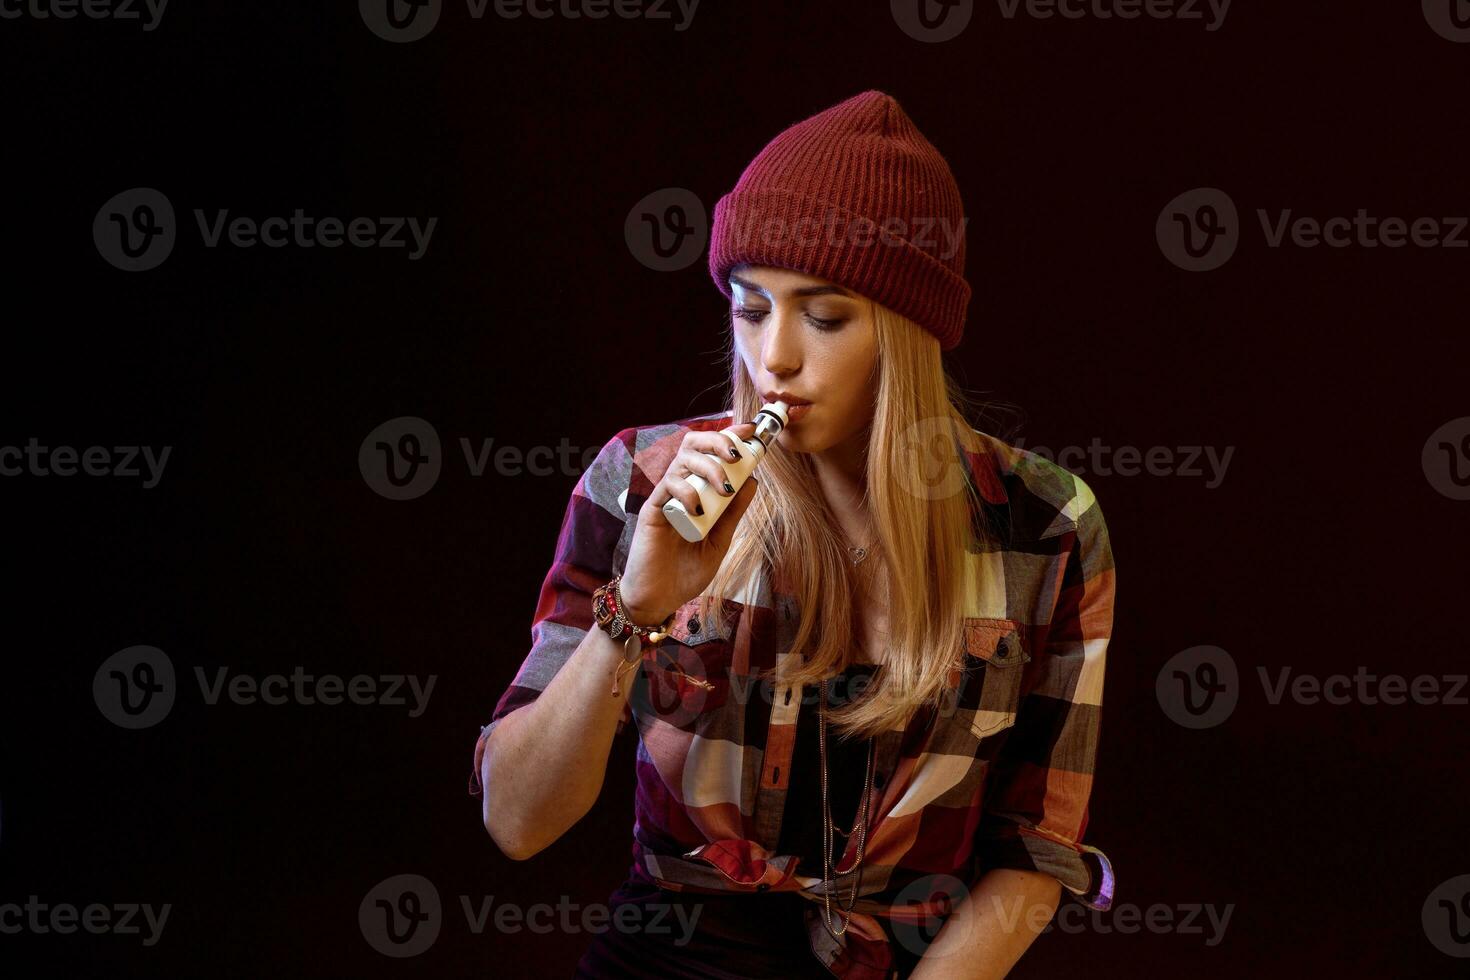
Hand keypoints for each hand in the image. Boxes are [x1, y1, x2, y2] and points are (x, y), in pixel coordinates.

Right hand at [618, 424, 760, 623]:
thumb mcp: (720, 540)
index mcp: (697, 491)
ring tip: (722, 487)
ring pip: (682, 461)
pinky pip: (667, 487)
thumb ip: (733, 512)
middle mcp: (680, 487)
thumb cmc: (687, 571)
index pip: (709, 453)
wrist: (661, 598)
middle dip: (717, 441)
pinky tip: (697, 508)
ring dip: (707, 466)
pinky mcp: (652, 510)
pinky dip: (686, 490)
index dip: (728, 436)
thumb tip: (753, 481)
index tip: (750, 431)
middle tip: (736, 454)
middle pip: (692, 445)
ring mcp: (665, 497)